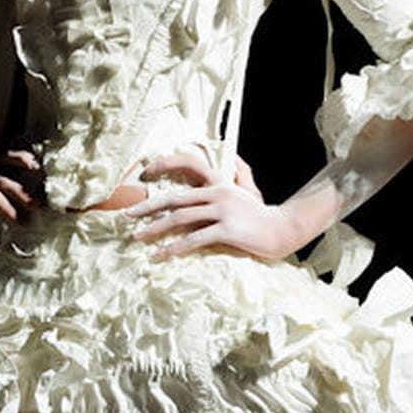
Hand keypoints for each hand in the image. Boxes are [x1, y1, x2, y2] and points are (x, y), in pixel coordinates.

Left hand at [127, 152, 301, 260]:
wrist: (284, 230)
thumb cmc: (262, 216)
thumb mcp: (248, 191)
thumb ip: (238, 175)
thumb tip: (234, 158)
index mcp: (219, 183)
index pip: (189, 163)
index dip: (165, 165)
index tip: (145, 173)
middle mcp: (218, 193)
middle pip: (175, 198)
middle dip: (147, 207)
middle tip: (127, 216)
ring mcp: (222, 211)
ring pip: (180, 218)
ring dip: (155, 229)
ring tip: (138, 237)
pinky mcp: (227, 230)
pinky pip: (194, 239)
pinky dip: (174, 247)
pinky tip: (161, 255)